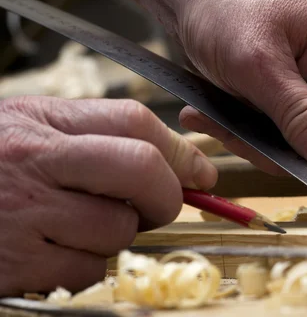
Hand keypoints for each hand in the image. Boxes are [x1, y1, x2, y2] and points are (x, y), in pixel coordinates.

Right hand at [0, 96, 215, 295]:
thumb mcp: (33, 127)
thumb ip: (98, 137)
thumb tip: (179, 164)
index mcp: (43, 121)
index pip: (136, 124)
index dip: (182, 151)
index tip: (201, 173)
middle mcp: (36, 163)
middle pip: (141, 170)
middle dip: (166, 194)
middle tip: (159, 203)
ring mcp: (25, 215)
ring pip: (119, 230)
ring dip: (118, 234)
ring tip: (81, 223)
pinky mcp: (16, 264)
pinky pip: (88, 270)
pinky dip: (86, 265)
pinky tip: (55, 249)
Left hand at [176, 0, 306, 184]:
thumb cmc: (227, 0)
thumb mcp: (260, 63)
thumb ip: (302, 115)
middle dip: (293, 156)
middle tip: (242, 139)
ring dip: (260, 147)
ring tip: (214, 118)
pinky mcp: (291, 102)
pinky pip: (280, 140)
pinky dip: (246, 137)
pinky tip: (209, 115)